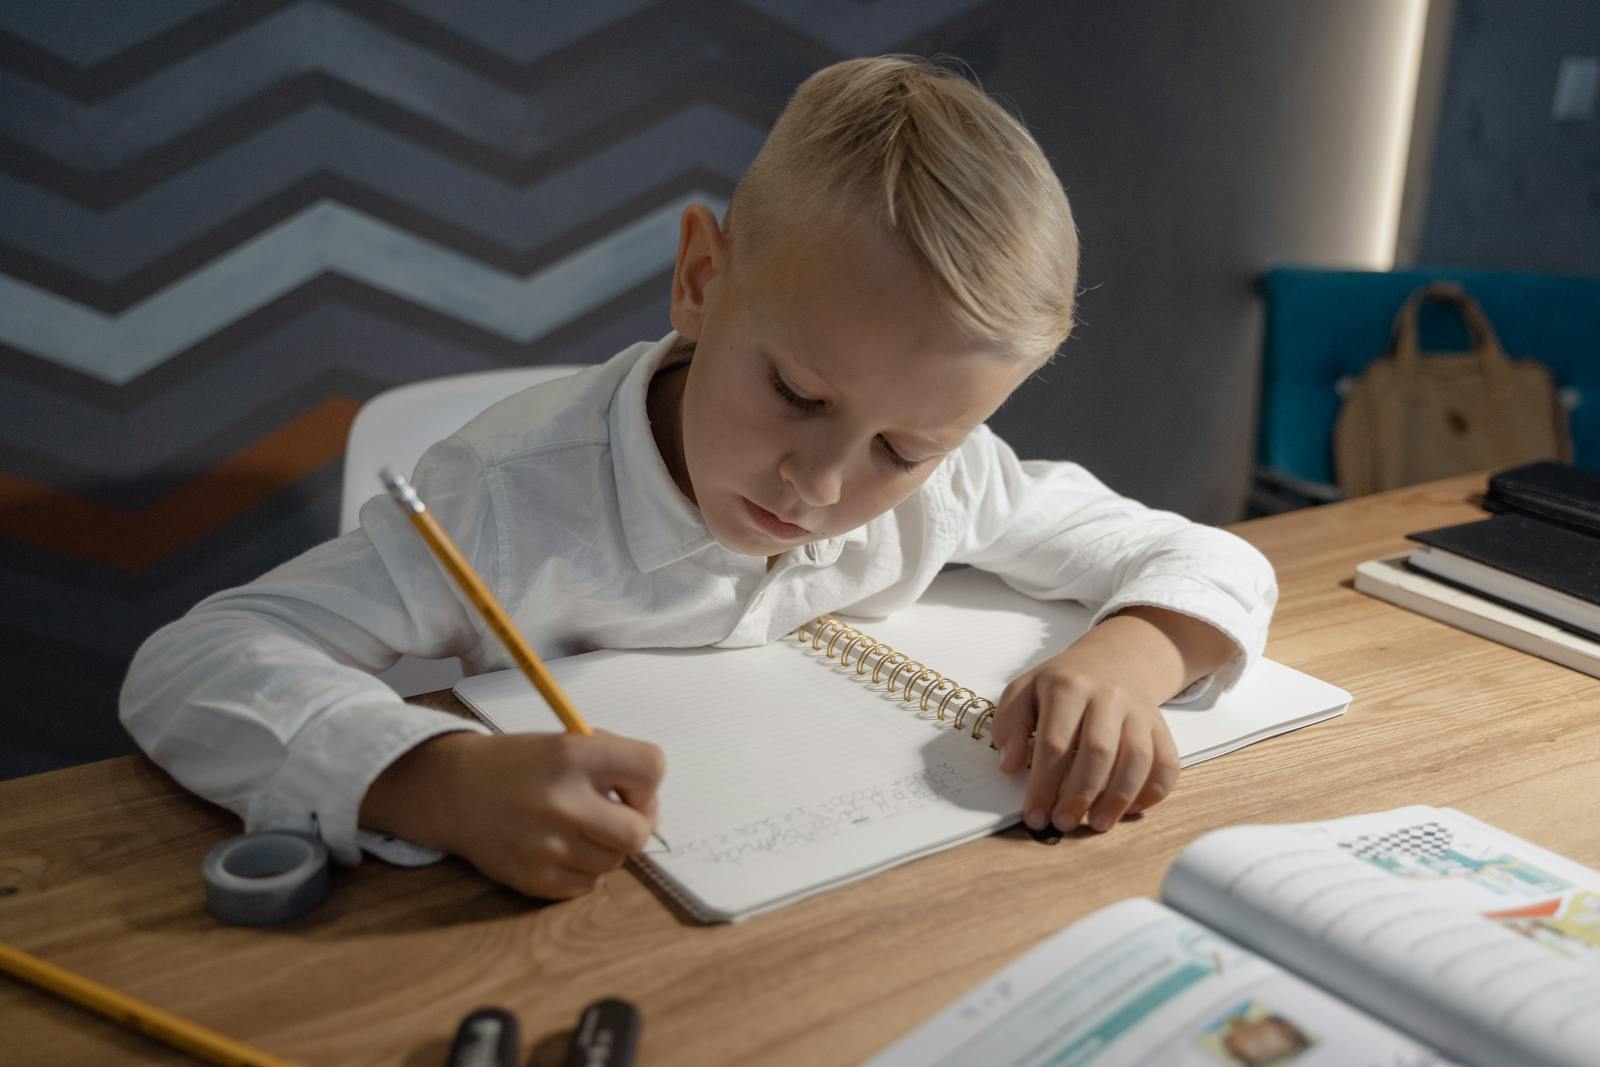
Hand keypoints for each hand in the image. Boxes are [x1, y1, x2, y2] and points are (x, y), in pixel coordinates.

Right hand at [361, 729, 664, 898]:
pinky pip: (588, 885)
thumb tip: (651, 805)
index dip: (648, 781)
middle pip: (638, 831)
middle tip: (616, 815)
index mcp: (572, 755)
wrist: (454, 791)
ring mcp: (546, 846)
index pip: (651, 767)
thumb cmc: (520, 765)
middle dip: (635, 824)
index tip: (629, 786)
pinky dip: (584, 870)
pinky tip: (560, 847)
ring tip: (578, 828)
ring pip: (615, 861)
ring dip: (607, 847)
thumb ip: (612, 764)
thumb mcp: (565, 742)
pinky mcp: (535, 879)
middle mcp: (561, 801)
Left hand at [988, 608, 1232, 832]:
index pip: (1054, 742)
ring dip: (1119, 798)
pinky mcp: (1161, 726)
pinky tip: (1134, 809)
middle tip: (1063, 823)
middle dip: (1080, 794)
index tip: (1034, 816)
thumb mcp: (1025, 690)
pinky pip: (1167, 761)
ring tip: (1098, 824)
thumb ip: (1010, 724)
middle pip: (1098, 752)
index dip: (1043, 785)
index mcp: (1068, 687)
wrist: (1113, 658)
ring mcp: (1138, 711)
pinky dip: (1154, 790)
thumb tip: (1009, 766)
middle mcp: (1108, 696)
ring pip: (1137, 758)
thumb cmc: (1062, 683)